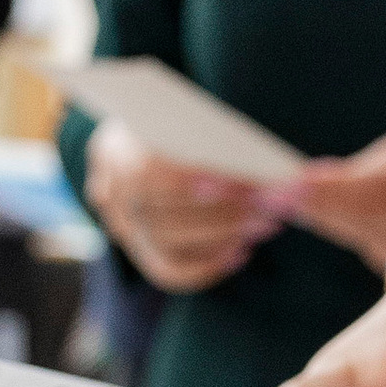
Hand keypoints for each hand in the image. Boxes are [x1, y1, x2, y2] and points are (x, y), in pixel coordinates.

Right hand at [83, 118, 291, 289]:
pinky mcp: (139, 253)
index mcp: (114, 152)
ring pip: (170, 245)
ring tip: (266, 224)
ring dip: (224, 237)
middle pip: (165, 216)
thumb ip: (205, 131)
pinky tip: (243, 252)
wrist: (135, 146)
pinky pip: (170, 272)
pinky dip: (209, 266)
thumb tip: (259, 159)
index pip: (150, 174)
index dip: (195, 182)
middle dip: (226, 213)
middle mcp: (113, 197)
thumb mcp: (178, 114)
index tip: (243, 184)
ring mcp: (123, 229)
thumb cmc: (169, 124)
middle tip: (272, 206)